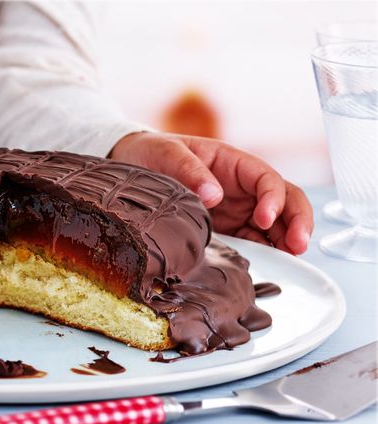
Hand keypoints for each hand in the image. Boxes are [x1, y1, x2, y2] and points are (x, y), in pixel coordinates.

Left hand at [110, 132, 312, 254]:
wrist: (132, 166)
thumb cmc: (152, 153)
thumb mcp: (167, 154)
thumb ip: (189, 172)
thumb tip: (214, 195)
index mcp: (233, 163)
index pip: (268, 179)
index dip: (274, 199)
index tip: (264, 219)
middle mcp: (242, 187)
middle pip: (285, 201)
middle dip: (298, 222)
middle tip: (298, 247)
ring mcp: (237, 209)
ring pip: (276, 224)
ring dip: (287, 240)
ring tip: (290, 260)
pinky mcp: (228, 229)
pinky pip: (254, 240)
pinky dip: (265, 251)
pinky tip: (269, 264)